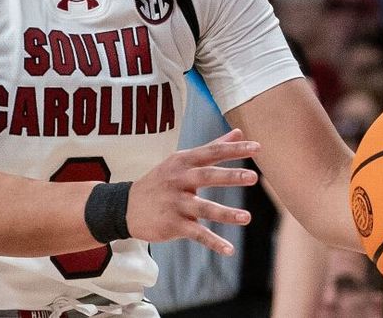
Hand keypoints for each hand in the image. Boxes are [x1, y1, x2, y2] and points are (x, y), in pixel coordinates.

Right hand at [126, 128, 259, 255]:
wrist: (125, 207)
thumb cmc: (161, 181)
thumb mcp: (181, 160)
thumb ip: (212, 147)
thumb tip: (238, 132)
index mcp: (183, 161)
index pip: (211, 152)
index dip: (234, 150)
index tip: (257, 147)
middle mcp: (178, 180)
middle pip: (206, 176)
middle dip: (229, 176)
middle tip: (253, 177)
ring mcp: (175, 203)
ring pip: (203, 208)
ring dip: (225, 214)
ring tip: (246, 218)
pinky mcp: (172, 225)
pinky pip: (196, 234)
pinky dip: (213, 242)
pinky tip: (229, 249)